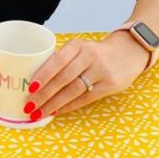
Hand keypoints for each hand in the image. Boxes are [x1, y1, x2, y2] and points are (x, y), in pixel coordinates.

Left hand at [23, 33, 148, 118]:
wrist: (128, 52)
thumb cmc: (95, 53)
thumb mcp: (79, 48)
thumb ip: (62, 60)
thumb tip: (34, 80)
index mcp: (78, 45)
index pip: (58, 60)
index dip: (44, 75)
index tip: (30, 88)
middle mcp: (90, 56)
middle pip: (64, 78)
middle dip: (45, 94)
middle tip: (30, 106)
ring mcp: (102, 71)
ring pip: (73, 90)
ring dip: (54, 104)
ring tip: (40, 112)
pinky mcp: (110, 85)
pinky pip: (85, 99)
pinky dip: (69, 106)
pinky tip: (56, 111)